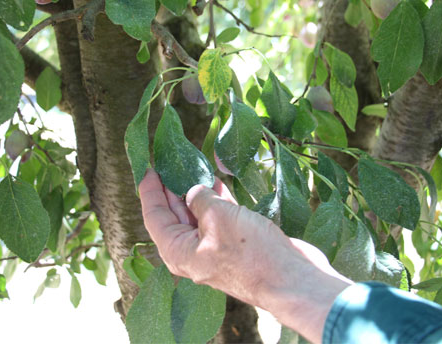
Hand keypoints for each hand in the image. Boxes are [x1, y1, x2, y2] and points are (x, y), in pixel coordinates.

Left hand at [139, 169, 351, 342]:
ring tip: (194, 165)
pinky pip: (219, 219)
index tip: (149, 168)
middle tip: (171, 162)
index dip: (150, 191)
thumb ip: (200, 199)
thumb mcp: (217, 217)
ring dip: (196, 191)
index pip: (154, 217)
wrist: (292, 279)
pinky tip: (217, 181)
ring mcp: (216, 249)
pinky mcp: (236, 245)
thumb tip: (194, 191)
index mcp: (178, 252)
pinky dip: (217, 200)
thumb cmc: (250, 252)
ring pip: (198, 216)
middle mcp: (193, 252)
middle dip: (172, 188)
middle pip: (174, 216)